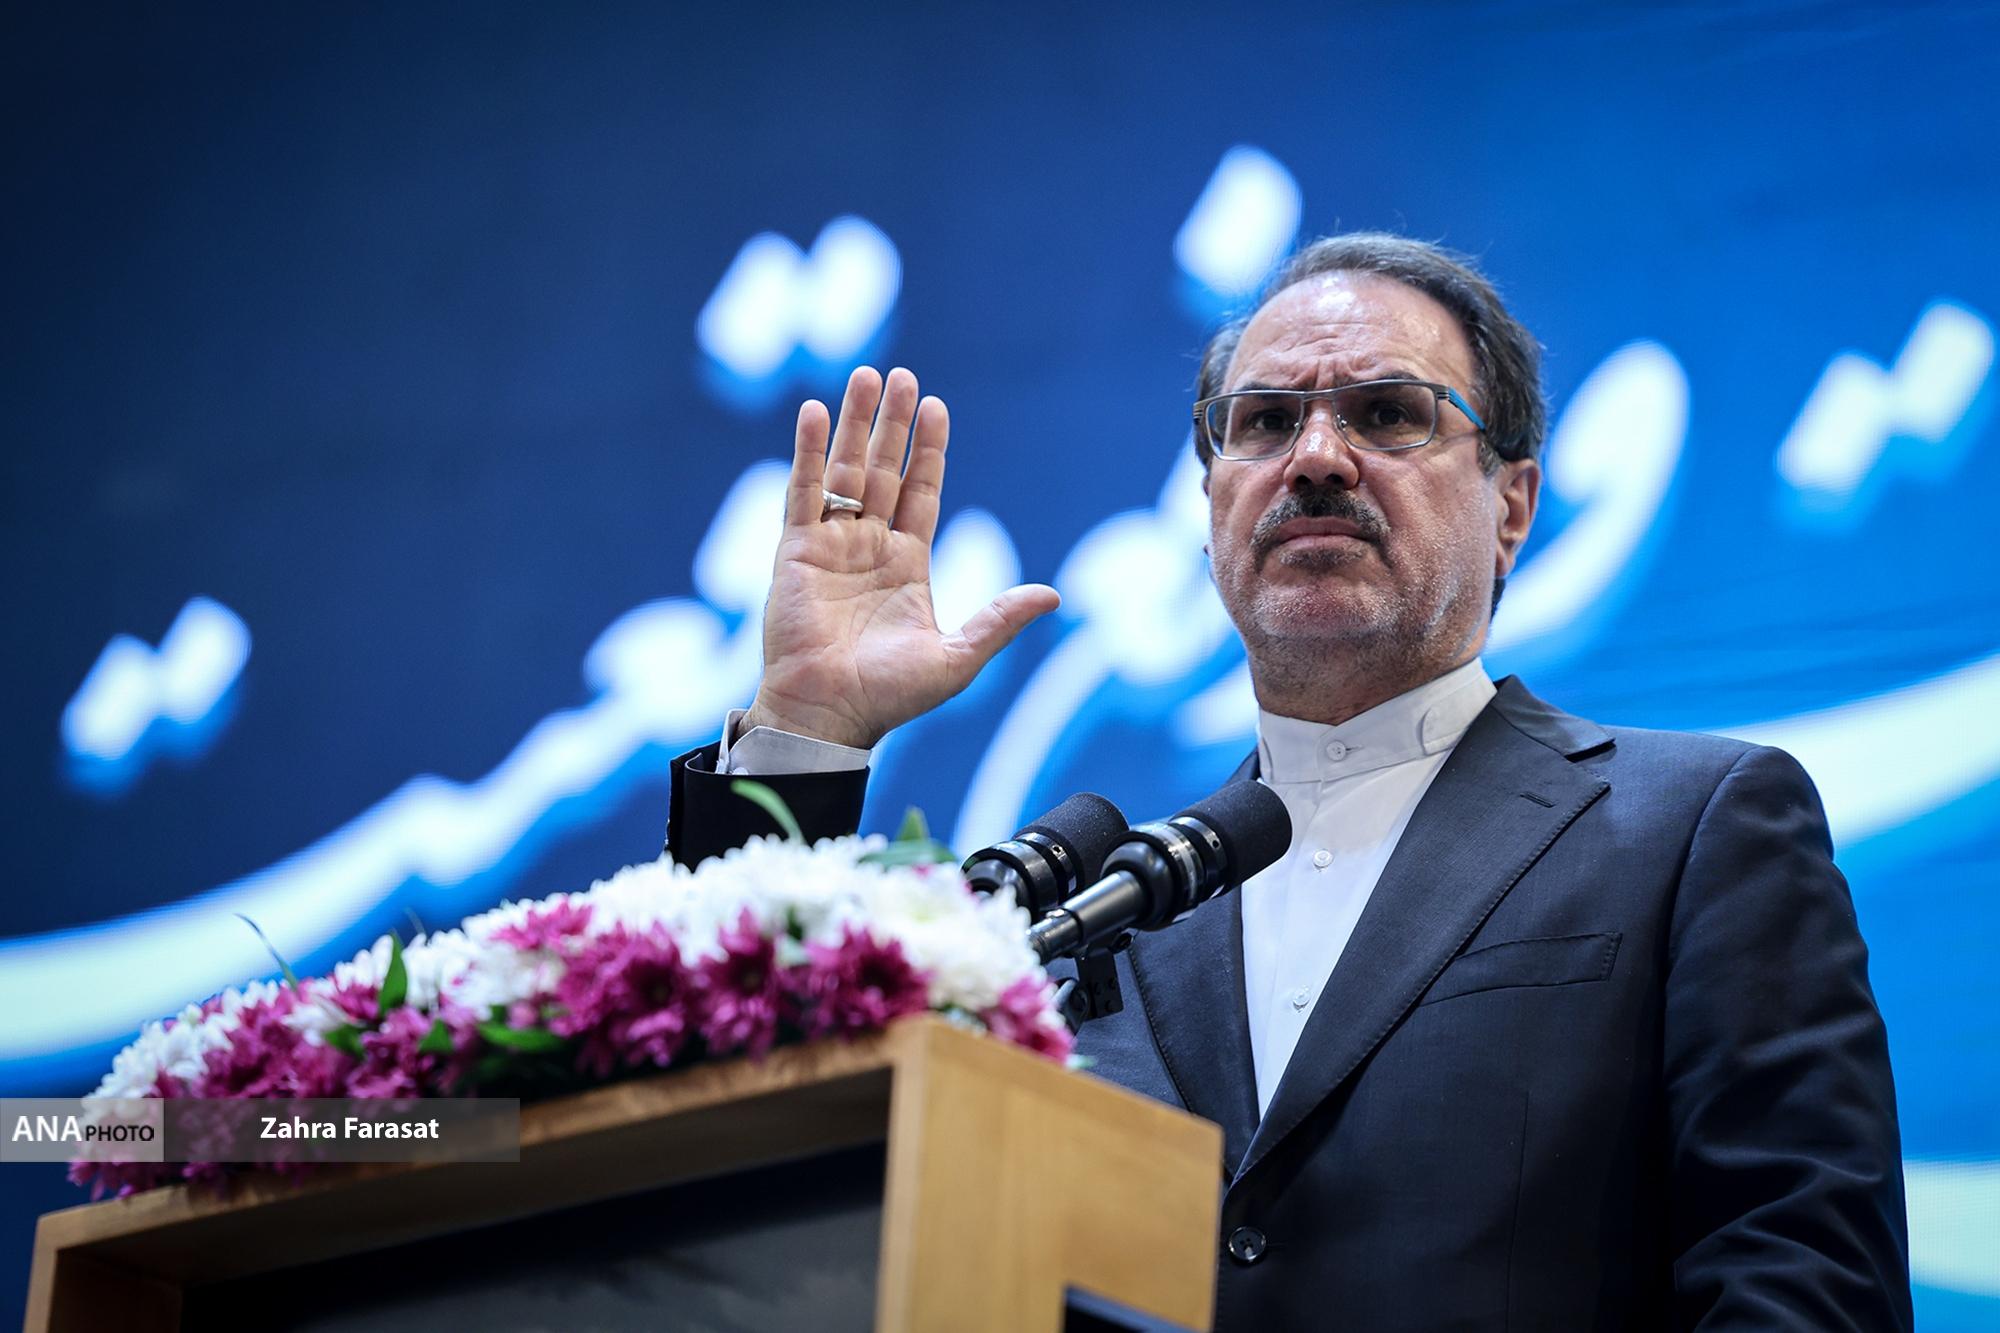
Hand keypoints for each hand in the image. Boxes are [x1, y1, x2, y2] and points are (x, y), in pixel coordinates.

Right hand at [740, 366, 1060, 749]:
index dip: (930, 451)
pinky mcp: (796, 551)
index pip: (922, 492)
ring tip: (864, 376)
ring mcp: (830, 545)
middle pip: (882, 469)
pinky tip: (814, 412)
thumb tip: (1053, 595)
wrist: (829, 716)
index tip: (936, 406)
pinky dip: (806, 452)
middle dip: (891, 423)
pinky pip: (802, 491)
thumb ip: (999, 620)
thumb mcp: (957, 656)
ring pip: (843, 470)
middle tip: (900, 375)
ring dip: (852, 423)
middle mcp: (868, 547)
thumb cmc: (889, 697)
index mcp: (907, 565)